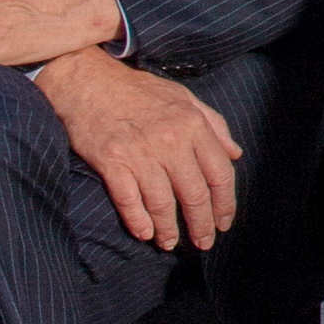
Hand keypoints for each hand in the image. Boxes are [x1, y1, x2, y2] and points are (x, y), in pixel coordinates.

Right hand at [38, 49, 240, 250]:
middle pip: (194, 194)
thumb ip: (214, 125)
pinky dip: (138, 221)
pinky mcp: (111, 161)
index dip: (224, 204)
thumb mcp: (184, 98)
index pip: (220, 173)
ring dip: (168, 229)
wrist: (88, 80)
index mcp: (193, 125)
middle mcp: (170, 140)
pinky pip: (129, 200)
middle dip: (201, 225)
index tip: (223, 222)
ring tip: (169, 243)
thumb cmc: (138, 90)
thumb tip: (235, 153)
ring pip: (162, 203)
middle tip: (203, 243)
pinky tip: (144, 233)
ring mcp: (139, 152)